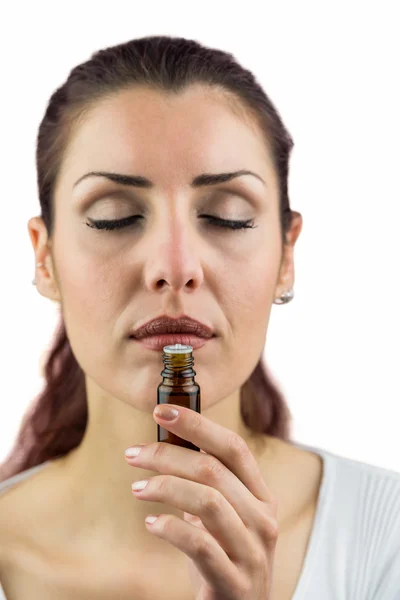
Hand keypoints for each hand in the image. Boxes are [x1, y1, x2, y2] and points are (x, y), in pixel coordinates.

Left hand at [125, 404, 278, 599]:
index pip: (233, 447)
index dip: (197, 424)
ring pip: (207, 501)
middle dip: (167, 454)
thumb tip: (168, 442)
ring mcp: (253, 551)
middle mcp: (263, 519)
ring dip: (164, 486)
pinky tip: (152, 523)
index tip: (161, 411)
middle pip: (214, 469)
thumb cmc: (224, 558)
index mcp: (261, 496)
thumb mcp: (221, 518)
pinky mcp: (235, 582)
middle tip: (133, 454)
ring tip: (137, 487)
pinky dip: (170, 528)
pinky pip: (200, 545)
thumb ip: (206, 484)